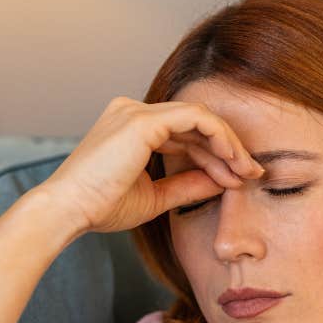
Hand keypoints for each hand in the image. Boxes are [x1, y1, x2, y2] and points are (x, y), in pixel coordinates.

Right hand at [33, 96, 264, 234]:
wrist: (69, 211)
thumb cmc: (101, 207)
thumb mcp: (155, 197)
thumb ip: (187, 185)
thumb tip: (223, 182)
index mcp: (132, 128)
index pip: (185, 135)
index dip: (215, 156)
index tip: (237, 180)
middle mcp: (133, 112)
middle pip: (196, 126)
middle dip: (228, 151)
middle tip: (252, 174)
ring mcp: (137, 111)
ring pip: (201, 119)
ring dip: (228, 146)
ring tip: (247, 172)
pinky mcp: (144, 120)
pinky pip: (197, 119)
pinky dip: (220, 138)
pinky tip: (233, 161)